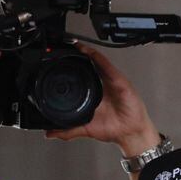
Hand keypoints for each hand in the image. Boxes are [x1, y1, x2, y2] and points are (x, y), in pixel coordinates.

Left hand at [43, 44, 160, 156]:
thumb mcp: (85, 129)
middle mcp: (104, 84)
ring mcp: (112, 81)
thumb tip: (50, 134)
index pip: (83, 75)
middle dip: (78, 56)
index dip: (72, 67)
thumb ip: (68, 130)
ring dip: (87, 52)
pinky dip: (98, 57)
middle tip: (64, 48)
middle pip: (90, 65)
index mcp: (96, 93)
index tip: (58, 61)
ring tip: (75, 45)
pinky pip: (107, 66)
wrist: (130, 134)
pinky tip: (89, 52)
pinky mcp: (120, 81)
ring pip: (98, 62)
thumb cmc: (115, 128)